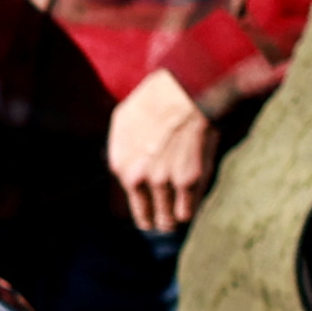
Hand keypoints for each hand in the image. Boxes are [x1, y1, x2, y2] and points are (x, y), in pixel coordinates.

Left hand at [107, 76, 214, 235]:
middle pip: (146, 219)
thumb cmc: (156, 99)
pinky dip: (190, 209)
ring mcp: (162, 181)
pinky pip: (187, 212)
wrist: (187, 89)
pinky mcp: (188, 181)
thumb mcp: (122, 121)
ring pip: (167, 221)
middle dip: (157, 218)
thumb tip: (122, 171)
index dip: (140, 208)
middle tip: (166, 217)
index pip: (124, 206)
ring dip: (173, 219)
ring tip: (178, 214)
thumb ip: (120, 151)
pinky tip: (192, 200)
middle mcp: (136, 178)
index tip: (149, 209)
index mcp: (119, 166)